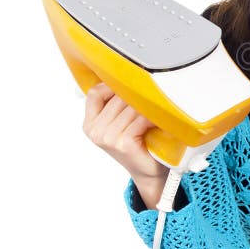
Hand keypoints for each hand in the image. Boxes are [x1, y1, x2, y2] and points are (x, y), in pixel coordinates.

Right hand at [83, 82, 167, 206]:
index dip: (113, 86)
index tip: (130, 87)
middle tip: (153, 99)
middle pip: (117, 97)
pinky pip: (140, 119)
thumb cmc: (139, 144)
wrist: (149, 172)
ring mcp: (107, 138)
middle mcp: (95, 131)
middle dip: (137, 97)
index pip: (95, 93)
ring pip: (131, 107)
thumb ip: (117, 104)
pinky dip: (153, 117)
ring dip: (148, 107)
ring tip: (158, 111)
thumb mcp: (122, 122)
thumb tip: (129, 76)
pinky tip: (159, 121)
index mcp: (90, 124)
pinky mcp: (123, 143)